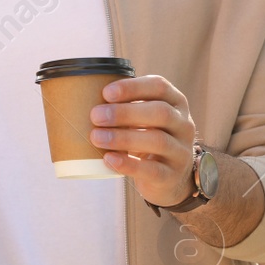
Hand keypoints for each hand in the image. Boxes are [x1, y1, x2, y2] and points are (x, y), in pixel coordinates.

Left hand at [90, 75, 196, 206]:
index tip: (106, 93)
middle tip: (95, 116)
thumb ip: (123, 105)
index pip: (159, 86)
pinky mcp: (171, 175)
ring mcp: (181, 151)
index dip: (133, 87)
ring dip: (122, 137)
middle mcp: (183, 124)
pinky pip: (152, 169)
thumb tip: (80, 94)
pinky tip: (109, 159)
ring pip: (158, 140)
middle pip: (160, 112)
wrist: (168, 178)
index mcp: (175, 103)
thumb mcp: (142, 118)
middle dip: (125, 113)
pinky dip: (128, 164)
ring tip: (96, 137)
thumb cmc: (146, 138)